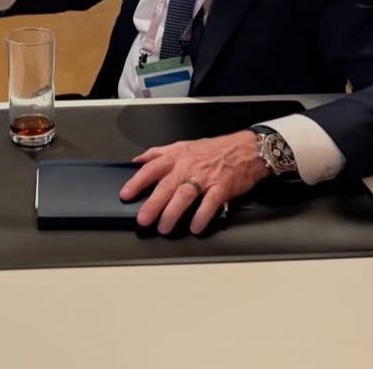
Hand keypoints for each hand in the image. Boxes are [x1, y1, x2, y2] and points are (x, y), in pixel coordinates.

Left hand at [119, 130, 270, 234]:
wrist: (247, 149)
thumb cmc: (215, 149)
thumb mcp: (183, 145)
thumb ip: (159, 153)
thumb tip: (138, 160)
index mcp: (177, 156)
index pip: (152, 168)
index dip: (137, 182)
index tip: (126, 195)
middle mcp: (189, 166)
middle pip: (166, 185)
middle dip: (153, 203)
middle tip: (143, 219)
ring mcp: (206, 177)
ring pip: (185, 195)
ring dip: (173, 212)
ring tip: (164, 227)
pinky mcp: (222, 187)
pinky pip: (210, 203)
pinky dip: (202, 215)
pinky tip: (195, 227)